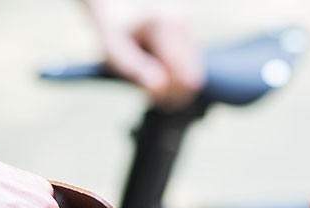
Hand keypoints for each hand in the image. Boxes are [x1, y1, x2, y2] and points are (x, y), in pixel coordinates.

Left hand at [83, 0, 203, 107]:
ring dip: (176, 89)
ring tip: (153, 86)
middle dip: (173, 95)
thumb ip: (135, 69)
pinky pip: (192, 71)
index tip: (148, 96)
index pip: (181, 76)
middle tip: (150, 96)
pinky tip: (160, 76)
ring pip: (195, 78)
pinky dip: (178, 80)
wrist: (119, 6)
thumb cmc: (114, 30)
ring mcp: (190, 30)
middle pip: (192, 80)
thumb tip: (159, 88)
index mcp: (165, 26)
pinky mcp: (191, 37)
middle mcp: (184, 25)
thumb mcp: (114, 50)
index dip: (167, 95)